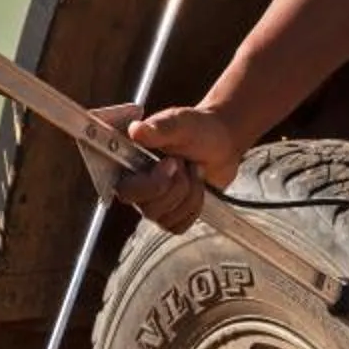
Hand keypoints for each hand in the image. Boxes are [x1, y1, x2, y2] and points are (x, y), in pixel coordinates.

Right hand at [96, 102, 248, 232]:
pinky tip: (198, 187)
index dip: (150, 184)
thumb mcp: (179, 123)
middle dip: (177, 187)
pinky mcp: (172, 214)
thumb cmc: (197, 129)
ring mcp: (155, 203)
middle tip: (184, 163)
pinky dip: (195, 206)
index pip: (125, 191)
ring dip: (190, 193)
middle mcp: (138, 187)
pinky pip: (179, 225)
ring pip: (166, 219)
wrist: (222, 141)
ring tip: (193, 170)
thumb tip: (135, 131)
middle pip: (148, 210)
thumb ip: (158, 128)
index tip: (171, 162)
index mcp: (131, 164)